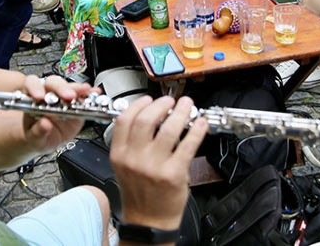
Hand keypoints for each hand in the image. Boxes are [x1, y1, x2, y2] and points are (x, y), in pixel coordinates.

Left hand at [20, 75, 94, 152]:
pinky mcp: (76, 102)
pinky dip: (90, 94)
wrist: (47, 139)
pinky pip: (83, 95)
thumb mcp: (34, 138)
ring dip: (78, 89)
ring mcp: (62, 97)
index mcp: (32, 98)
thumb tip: (44, 125)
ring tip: (85, 92)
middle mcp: (47, 94)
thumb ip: (37, 132)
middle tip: (68, 96)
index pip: (31, 85)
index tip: (39, 96)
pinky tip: (95, 93)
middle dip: (61, 88)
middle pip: (53, 83)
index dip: (35, 88)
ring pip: (69, 87)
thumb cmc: (36, 134)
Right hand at [110, 96, 207, 229]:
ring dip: (181, 112)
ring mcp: (154, 166)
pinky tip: (200, 124)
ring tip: (186, 106)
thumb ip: (131, 142)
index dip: (138, 104)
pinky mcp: (173, 173)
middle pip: (146, 119)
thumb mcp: (124, 165)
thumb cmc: (139, 192)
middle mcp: (134, 159)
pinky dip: (196, 130)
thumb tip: (150, 114)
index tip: (149, 100)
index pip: (125, 120)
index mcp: (119, 154)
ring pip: (168, 128)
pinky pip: (188, 144)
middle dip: (161, 104)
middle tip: (170, 101)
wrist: (149, 220)